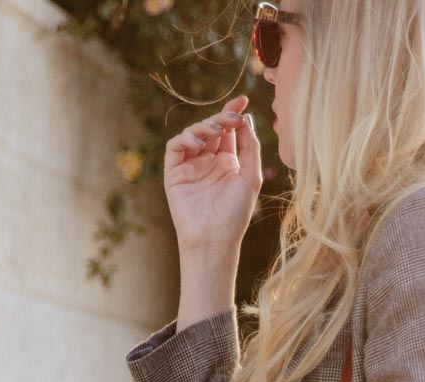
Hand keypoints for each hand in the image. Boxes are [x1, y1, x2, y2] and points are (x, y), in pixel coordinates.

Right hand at [165, 95, 261, 257]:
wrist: (214, 239)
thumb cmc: (235, 214)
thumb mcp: (250, 176)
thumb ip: (250, 146)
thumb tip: (245, 118)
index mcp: (227, 162)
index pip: (229, 131)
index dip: (233, 113)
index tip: (242, 100)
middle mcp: (208, 162)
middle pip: (212, 128)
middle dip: (222, 118)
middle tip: (232, 117)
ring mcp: (190, 166)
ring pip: (193, 133)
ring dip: (205, 127)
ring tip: (216, 131)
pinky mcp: (174, 172)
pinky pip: (175, 146)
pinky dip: (185, 138)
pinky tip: (198, 142)